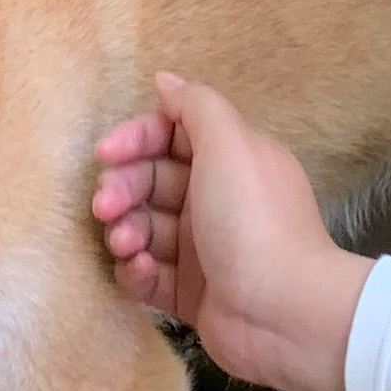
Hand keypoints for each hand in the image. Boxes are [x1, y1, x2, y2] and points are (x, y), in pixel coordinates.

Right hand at [92, 72, 370, 390]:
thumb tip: (166, 80)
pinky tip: (142, 270)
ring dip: (125, 231)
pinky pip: (147, 276)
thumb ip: (196, 106)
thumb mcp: (229, 144)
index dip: (135, 139)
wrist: (283, 310)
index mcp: (229, 160)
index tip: (107, 152)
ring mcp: (201, 250)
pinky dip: (136, 271)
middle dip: (121, 189)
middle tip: (107, 206)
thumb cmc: (253, 218)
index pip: (169, 136)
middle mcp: (215, 200)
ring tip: (128, 243)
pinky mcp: (189, 294)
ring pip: (143, 229)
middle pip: (149, 182)